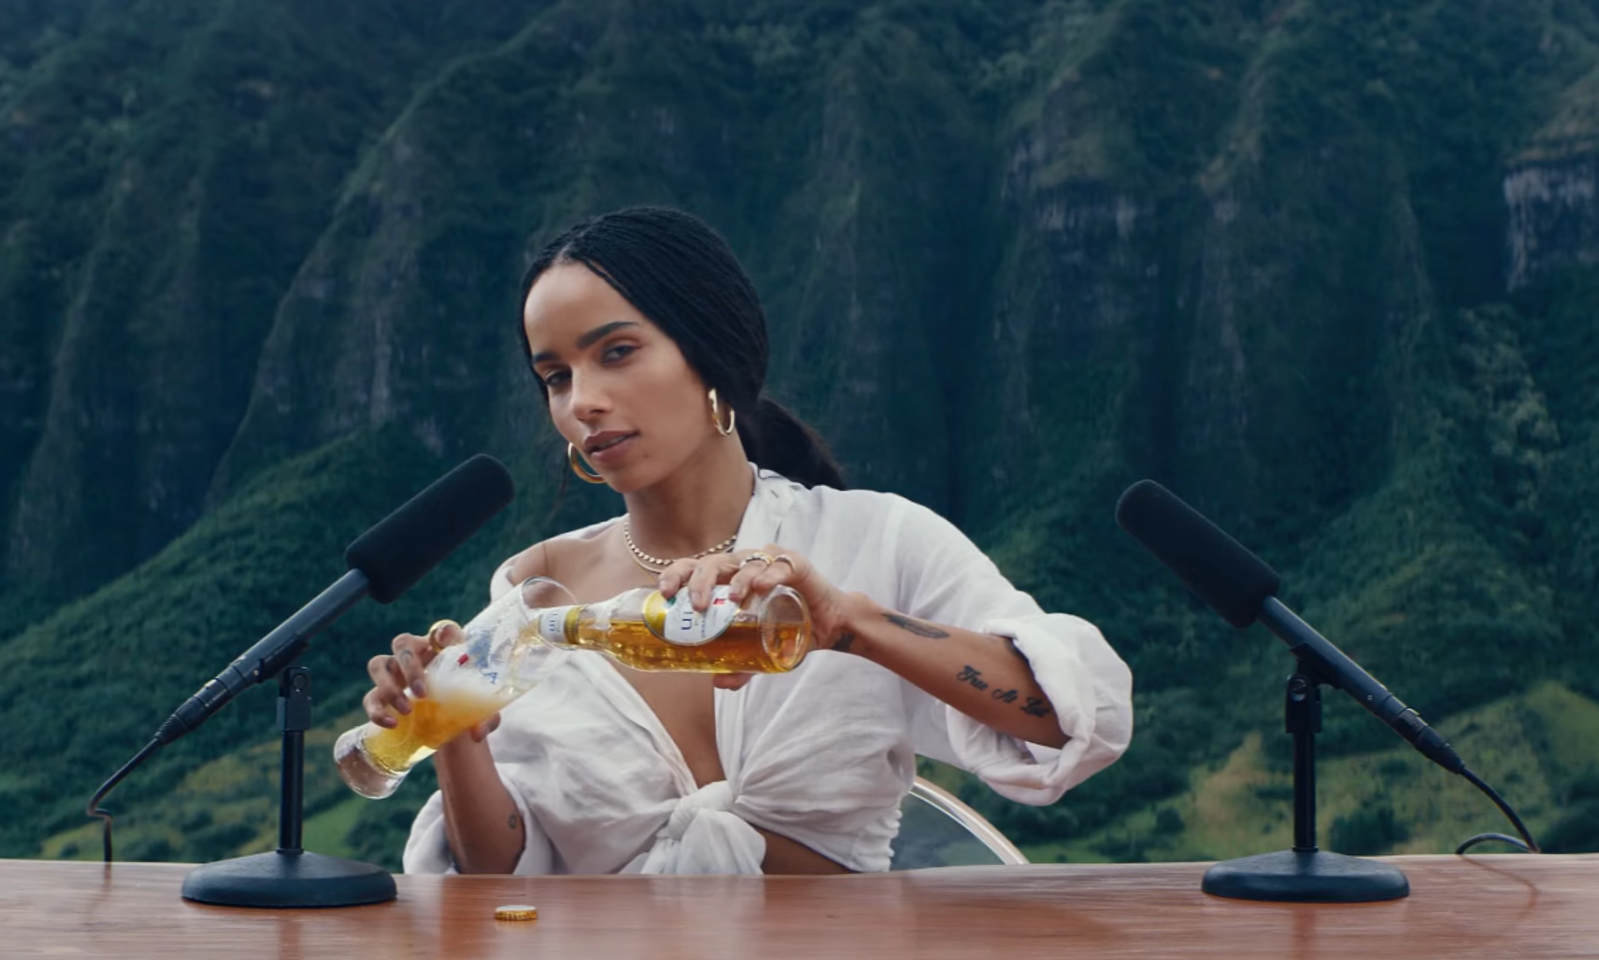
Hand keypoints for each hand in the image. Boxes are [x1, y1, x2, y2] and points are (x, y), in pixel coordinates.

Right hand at [362, 621, 499, 742]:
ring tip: (406, 710)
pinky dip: (376, 711)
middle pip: (402, 643)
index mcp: (443, 651)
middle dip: (409, 667)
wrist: (450, 723)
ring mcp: (395, 672)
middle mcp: (417, 654)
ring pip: (378, 664)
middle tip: (422, 694)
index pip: (444, 631)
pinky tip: (390, 723)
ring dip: (389, 687)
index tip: (444, 641)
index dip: (444, 633)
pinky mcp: (382, 694)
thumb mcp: (479, 709)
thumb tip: (477, 733)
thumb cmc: (466, 704)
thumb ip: (485, 719)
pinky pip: (370, 697)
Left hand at [658, 543, 856, 667]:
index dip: (676, 575)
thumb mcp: (759, 653)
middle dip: (700, 580)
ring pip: (745, 561)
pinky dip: (770, 573)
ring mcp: (769, 562)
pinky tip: (764, 586)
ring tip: (733, 599)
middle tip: (697, 605)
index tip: (665, 593)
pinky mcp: (796, 564)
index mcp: (727, 580)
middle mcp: (744, 566)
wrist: (828, 626)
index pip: (694, 568)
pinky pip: (781, 563)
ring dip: (736, 579)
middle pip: (713, 562)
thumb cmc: (787, 630)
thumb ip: (740, 667)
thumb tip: (718, 684)